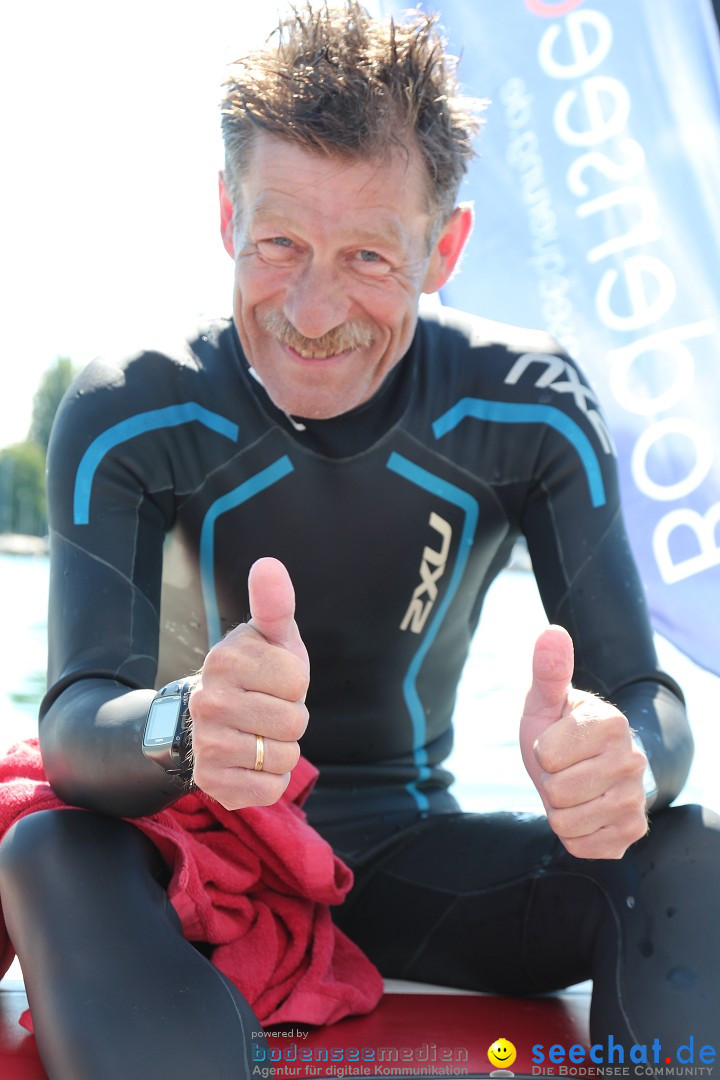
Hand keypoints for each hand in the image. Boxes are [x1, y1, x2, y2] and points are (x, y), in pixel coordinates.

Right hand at [189, 557, 309, 809]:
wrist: (212, 717)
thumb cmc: (257, 672)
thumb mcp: (270, 636)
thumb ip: (274, 603)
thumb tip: (268, 564)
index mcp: (225, 659)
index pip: (297, 681)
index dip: (294, 683)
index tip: (273, 679)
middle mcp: (209, 701)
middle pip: (294, 723)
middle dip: (291, 718)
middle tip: (267, 709)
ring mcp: (207, 743)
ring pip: (284, 757)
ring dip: (282, 750)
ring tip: (259, 733)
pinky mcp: (211, 781)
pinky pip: (269, 790)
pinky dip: (270, 780)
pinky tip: (251, 761)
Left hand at [519, 625, 647, 858]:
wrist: (588, 767)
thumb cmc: (560, 730)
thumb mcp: (546, 701)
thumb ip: (548, 670)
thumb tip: (551, 632)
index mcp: (610, 723)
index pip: (546, 755)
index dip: (541, 751)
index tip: (555, 743)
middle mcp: (632, 760)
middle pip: (556, 791)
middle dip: (548, 783)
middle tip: (563, 771)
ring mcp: (635, 799)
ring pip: (565, 822)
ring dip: (558, 810)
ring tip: (572, 790)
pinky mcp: (631, 832)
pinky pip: (581, 847)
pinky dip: (573, 834)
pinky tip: (584, 812)